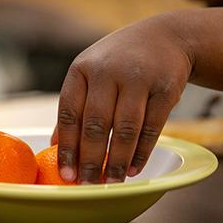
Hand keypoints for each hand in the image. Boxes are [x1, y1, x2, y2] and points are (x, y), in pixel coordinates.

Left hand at [56, 13, 192, 183]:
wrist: (165, 37)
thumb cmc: (118, 63)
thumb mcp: (91, 75)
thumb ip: (75, 107)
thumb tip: (55, 146)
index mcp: (82, 69)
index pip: (68, 114)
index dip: (67, 148)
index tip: (66, 175)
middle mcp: (107, 71)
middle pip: (95, 124)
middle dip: (90, 160)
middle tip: (87, 185)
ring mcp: (139, 77)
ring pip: (125, 129)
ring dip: (117, 160)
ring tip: (111, 182)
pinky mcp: (166, 87)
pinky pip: (152, 127)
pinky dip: (142, 153)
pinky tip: (133, 169)